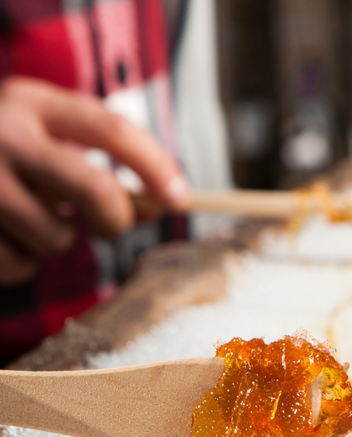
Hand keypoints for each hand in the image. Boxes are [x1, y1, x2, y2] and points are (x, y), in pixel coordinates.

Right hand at [0, 77, 187, 285]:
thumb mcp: (39, 134)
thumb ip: (94, 161)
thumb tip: (158, 205)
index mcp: (30, 102)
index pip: (111, 129)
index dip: (155, 166)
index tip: (181, 198)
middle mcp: (2, 135)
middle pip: (96, 191)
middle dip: (115, 219)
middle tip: (110, 224)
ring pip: (58, 238)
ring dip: (54, 239)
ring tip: (25, 216)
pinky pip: (20, 266)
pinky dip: (20, 261)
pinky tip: (0, 234)